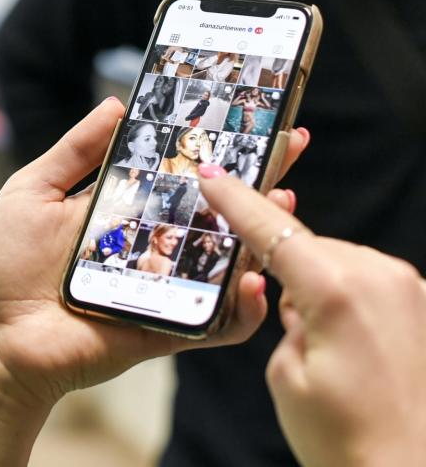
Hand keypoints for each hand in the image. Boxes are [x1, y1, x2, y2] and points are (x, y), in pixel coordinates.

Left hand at [0, 98, 306, 408]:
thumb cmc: (2, 265)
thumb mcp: (32, 191)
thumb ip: (75, 152)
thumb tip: (116, 103)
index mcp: (121, 207)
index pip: (177, 169)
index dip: (210, 144)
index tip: (248, 114)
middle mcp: (149, 242)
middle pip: (213, 206)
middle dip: (255, 176)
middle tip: (291, 145)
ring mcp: (162, 285)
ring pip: (226, 258)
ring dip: (261, 233)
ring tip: (284, 200)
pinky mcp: (166, 326)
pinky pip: (216, 321)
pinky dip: (245, 308)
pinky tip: (258, 280)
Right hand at [200, 173, 425, 466]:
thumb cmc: (347, 439)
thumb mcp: (285, 375)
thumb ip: (282, 317)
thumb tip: (295, 297)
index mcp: (338, 291)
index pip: (273, 231)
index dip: (236, 202)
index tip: (211, 176)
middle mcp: (382, 278)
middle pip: (308, 245)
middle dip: (283, 268)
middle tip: (276, 316)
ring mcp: (410, 290)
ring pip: (337, 261)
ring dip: (317, 286)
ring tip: (322, 348)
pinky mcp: (424, 304)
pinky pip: (366, 281)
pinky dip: (346, 298)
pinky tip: (348, 344)